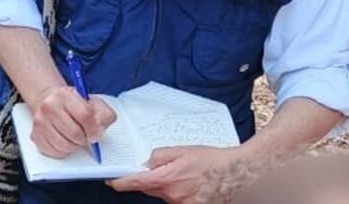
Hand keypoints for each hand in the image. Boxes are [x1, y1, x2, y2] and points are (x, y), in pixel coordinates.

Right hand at [28, 84, 115, 157]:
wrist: (50, 101)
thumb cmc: (72, 103)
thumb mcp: (92, 101)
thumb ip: (103, 113)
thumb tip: (100, 130)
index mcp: (65, 95)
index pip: (85, 115)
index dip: (94, 128)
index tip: (96, 134)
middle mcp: (49, 107)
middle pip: (74, 133)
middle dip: (84, 139)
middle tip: (86, 136)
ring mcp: (40, 122)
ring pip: (64, 145)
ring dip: (75, 146)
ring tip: (76, 138)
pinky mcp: (35, 136)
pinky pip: (54, 152)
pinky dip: (64, 151)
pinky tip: (66, 141)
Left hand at [109, 146, 251, 203]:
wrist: (235, 173)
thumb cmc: (212, 161)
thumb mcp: (183, 150)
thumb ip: (160, 155)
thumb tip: (147, 162)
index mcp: (167, 178)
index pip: (136, 182)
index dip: (121, 182)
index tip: (113, 181)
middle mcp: (172, 196)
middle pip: (151, 189)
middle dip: (152, 180)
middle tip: (167, 169)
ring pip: (165, 195)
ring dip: (169, 186)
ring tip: (189, 174)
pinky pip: (177, 201)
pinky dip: (180, 192)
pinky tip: (193, 184)